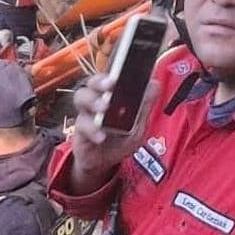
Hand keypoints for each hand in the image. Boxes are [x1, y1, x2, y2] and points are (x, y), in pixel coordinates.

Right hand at [61, 73, 160, 193]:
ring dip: (93, 100)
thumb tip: (154, 84)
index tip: (123, 73)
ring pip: (81, 97)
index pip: (111, 77)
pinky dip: (92, 130)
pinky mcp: (79, 129)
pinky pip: (82, 125)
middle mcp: (97, 99)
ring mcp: (87, 113)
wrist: (104, 162)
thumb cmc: (120, 140)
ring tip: (104, 107)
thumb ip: (144, 107)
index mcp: (112, 95)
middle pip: (93, 82)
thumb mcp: (138, 126)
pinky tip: (101, 137)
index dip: (115, 71)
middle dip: (100, 81)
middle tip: (110, 84)